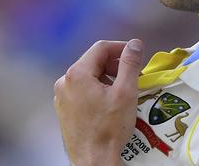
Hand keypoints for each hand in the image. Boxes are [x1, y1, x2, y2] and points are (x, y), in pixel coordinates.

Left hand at [54, 39, 143, 165]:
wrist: (93, 161)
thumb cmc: (109, 129)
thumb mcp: (125, 92)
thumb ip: (130, 64)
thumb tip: (135, 44)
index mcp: (77, 74)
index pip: (101, 48)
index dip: (121, 48)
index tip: (136, 55)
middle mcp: (64, 82)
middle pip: (93, 61)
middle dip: (114, 65)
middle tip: (132, 75)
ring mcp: (62, 97)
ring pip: (88, 77)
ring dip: (107, 78)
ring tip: (122, 91)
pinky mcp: (64, 109)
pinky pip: (82, 91)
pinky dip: (97, 90)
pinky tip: (109, 104)